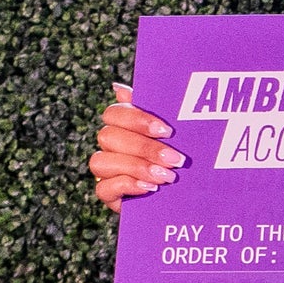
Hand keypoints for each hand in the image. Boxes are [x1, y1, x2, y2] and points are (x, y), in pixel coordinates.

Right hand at [91, 83, 184, 208]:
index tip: (167, 131)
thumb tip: (119, 87)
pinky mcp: (107, 194)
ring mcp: (105, 170)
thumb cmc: (176, 155)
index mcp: (122, 125)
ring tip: (167, 177)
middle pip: (108, 136)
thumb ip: (154, 109)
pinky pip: (103, 188)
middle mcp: (109, 145)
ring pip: (101, 161)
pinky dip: (128, 185)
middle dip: (144, 147)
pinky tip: (150, 187)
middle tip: (175, 159)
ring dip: (137, 167)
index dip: (137, 120)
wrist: (183, 193)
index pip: (114, 113)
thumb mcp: (174, 133)